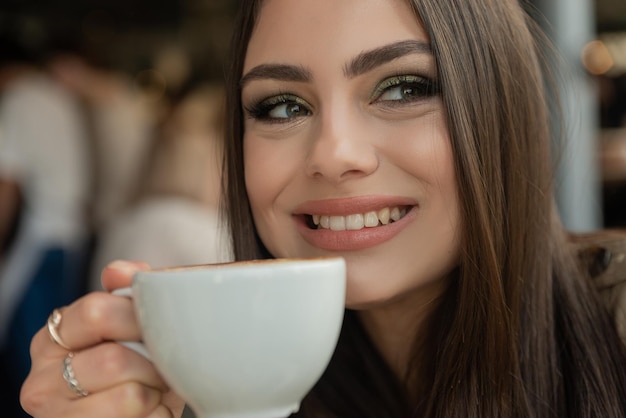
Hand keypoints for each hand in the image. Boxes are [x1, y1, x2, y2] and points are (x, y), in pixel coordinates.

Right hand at [20, 260, 185, 417]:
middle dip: (152, 360)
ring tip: (154, 390)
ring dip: (155, 391)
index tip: (158, 325)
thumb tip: (119, 271)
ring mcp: (57, 416)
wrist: (145, 416)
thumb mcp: (137, 328)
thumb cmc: (140, 368)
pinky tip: (149, 411)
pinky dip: (156, 414)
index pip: (96, 312)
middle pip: (113, 359)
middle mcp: (43, 379)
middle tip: (162, 363)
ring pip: (128, 395)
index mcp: (55, 337)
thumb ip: (128, 294)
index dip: (138, 317)